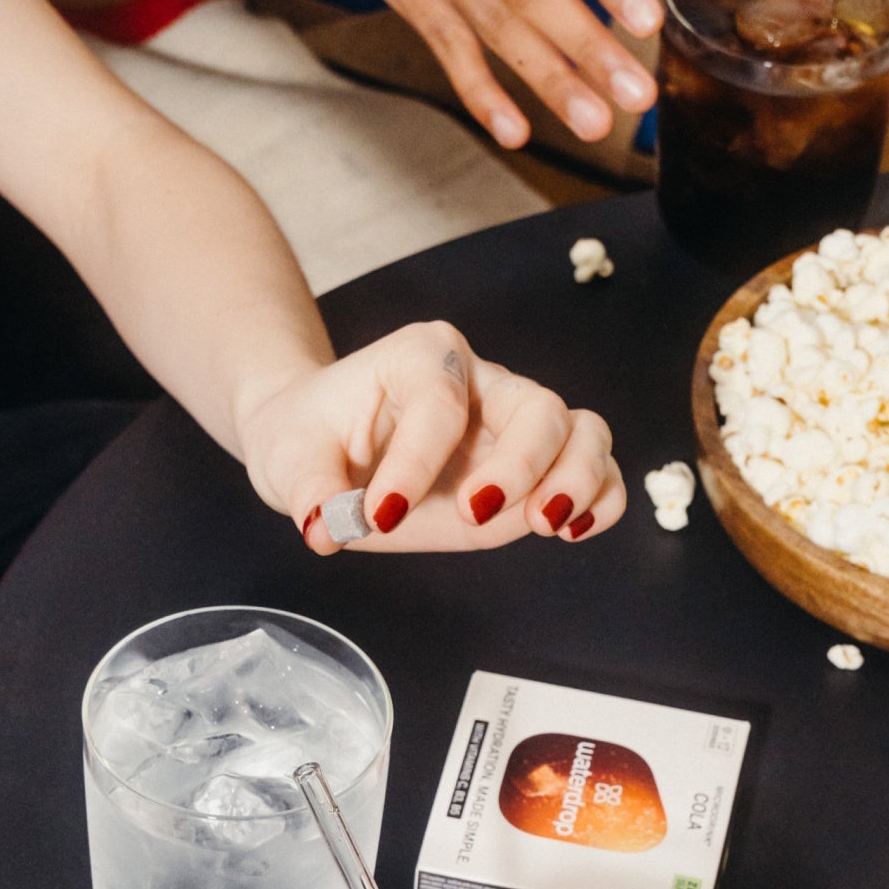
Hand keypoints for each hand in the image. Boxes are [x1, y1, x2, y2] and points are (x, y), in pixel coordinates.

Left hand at [237, 320, 625, 552]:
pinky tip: (570, 533)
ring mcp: (513, 425)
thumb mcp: (289, 458)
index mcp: (421, 355)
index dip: (417, 463)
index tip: (379, 517)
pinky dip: (599, 501)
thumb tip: (327, 528)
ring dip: (577, 480)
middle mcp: (480, 381)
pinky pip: (595, 472)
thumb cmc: (312, 437)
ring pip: (582, 431)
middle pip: (537, 406)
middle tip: (478, 514)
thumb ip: (309, 489)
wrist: (325, 447)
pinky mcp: (532, 471)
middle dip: (521, 463)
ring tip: (545, 525)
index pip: (439, 402)